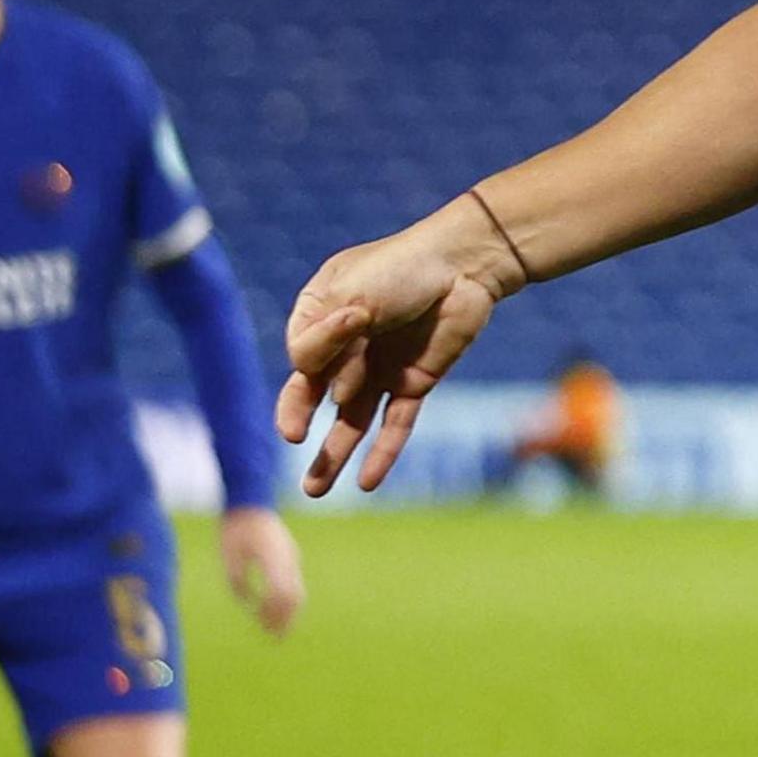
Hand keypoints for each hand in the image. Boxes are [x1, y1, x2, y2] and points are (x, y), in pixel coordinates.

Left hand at [218, 508, 305, 634]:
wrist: (249, 502)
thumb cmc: (234, 529)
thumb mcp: (229, 558)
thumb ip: (238, 583)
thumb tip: (248, 603)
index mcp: (273, 560)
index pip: (281, 594)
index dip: (276, 615)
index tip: (269, 632)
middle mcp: (287, 559)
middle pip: (294, 596)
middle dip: (287, 619)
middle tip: (278, 638)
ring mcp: (290, 556)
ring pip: (296, 590)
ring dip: (288, 611)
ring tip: (278, 628)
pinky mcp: (288, 555)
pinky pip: (292, 582)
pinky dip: (287, 599)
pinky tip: (274, 607)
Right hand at [280, 198, 521, 496]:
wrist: (466, 265)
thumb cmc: (403, 267)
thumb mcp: (352, 292)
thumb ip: (326, 338)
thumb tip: (325, 387)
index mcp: (319, 318)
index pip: (302, 354)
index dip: (321, 351)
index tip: (354, 323)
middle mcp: (345, 347)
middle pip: (317, 392)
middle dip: (298, 417)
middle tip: (291, 439)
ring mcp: (379, 368)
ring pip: (350, 420)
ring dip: (333, 455)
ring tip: (313, 491)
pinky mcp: (413, 383)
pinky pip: (394, 425)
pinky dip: (382, 453)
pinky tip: (367, 483)